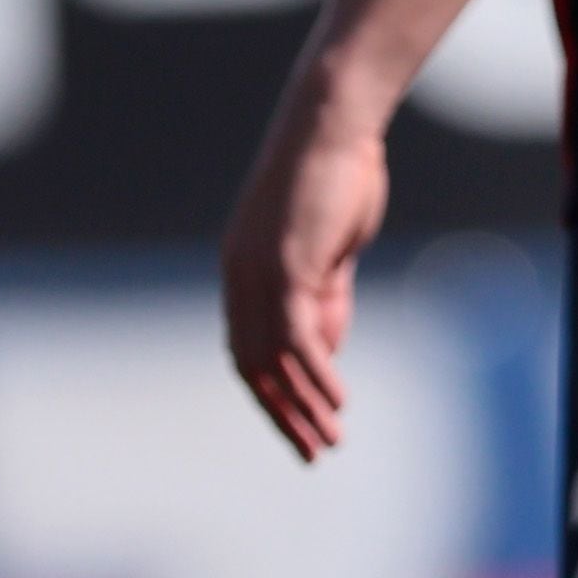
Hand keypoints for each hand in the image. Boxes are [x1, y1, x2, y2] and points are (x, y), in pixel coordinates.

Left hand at [220, 101, 389, 463]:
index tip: (299, 429)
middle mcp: (240, 277)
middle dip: (281, 415)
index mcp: (244, 272)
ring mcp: (258, 272)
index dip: (270, 395)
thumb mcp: (326, 252)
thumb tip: (322, 351)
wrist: (331, 125)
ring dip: (300, 406)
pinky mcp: (285, 265)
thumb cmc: (333, 179)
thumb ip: (324, 300)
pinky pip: (295, 336)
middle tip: (310, 453)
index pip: (247, 350)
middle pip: (251, 365)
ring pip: (272, 359)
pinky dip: (315, 374)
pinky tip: (337, 401)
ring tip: (328, 441)